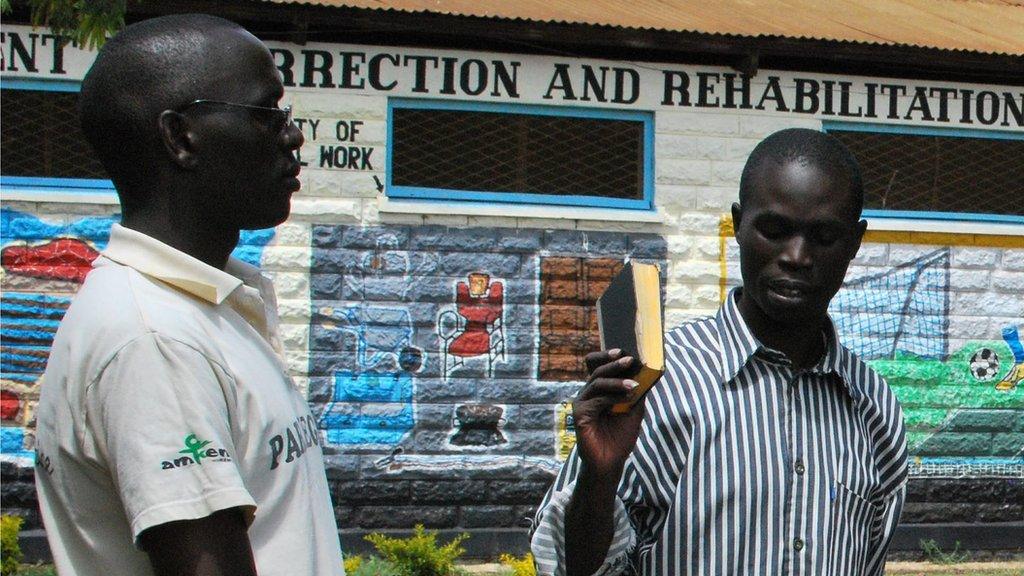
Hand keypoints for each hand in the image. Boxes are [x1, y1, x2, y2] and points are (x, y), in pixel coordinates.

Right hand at [572, 349, 645, 478]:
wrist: (611, 463)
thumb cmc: (620, 437)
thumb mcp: (633, 411)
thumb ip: (636, 393)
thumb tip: (646, 374)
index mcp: (599, 390)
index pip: (598, 366)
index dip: (608, 357)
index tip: (625, 351)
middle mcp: (588, 393)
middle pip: (597, 370)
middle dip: (614, 364)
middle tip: (629, 360)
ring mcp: (582, 403)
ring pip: (597, 382)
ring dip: (617, 381)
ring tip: (634, 385)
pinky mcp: (579, 414)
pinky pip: (596, 400)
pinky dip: (613, 397)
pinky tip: (626, 398)